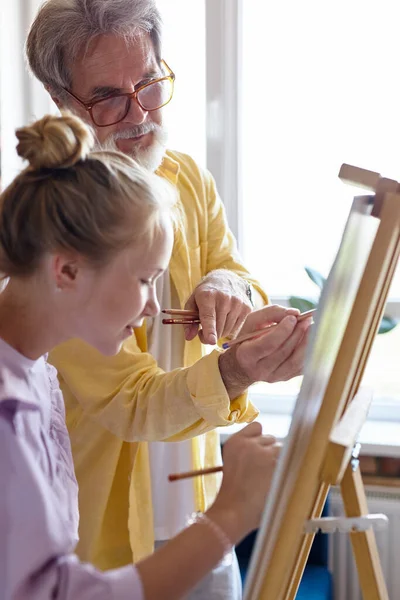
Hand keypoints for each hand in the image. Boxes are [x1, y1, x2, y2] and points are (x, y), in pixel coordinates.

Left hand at [184, 269, 252, 344]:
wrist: (226, 279)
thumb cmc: (206, 293)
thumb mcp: (193, 302)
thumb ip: (189, 321)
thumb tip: (189, 337)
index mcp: (208, 296)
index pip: (209, 317)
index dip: (209, 330)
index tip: (210, 341)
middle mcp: (224, 299)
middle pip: (218, 329)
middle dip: (209, 335)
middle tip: (203, 331)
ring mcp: (238, 303)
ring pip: (227, 331)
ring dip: (219, 332)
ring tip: (215, 323)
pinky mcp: (246, 308)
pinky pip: (236, 329)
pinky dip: (228, 329)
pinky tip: (225, 319)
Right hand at [207, 423, 280, 540]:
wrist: (232, 511)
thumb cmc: (234, 494)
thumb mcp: (232, 464)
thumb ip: (248, 451)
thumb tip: (270, 445)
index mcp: (234, 442)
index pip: (257, 427)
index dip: (262, 440)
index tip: (262, 452)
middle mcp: (248, 443)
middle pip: (271, 439)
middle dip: (271, 453)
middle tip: (265, 472)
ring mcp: (262, 452)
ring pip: (281, 449)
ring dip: (280, 461)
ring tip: (271, 479)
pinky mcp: (275, 463)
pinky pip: (289, 460)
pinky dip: (287, 470)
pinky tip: (278, 481)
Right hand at [218, 304, 311, 398]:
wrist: (244, 363)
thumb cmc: (248, 338)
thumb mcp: (252, 322)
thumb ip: (271, 313)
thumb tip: (294, 313)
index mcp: (246, 355)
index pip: (268, 344)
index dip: (283, 331)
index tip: (292, 318)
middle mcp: (259, 370)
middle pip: (284, 352)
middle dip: (297, 333)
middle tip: (306, 319)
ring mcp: (274, 377)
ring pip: (295, 362)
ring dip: (306, 343)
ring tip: (311, 327)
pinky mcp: (285, 378)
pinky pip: (301, 367)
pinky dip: (309, 352)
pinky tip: (310, 339)